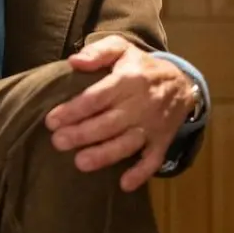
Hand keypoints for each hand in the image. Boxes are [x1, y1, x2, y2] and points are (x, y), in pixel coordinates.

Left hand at [45, 36, 197, 191]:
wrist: (182, 83)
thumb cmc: (140, 66)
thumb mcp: (121, 48)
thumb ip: (97, 52)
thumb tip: (74, 61)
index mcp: (128, 80)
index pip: (97, 97)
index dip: (74, 110)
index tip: (51, 120)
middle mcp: (140, 105)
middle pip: (109, 123)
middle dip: (82, 134)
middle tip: (58, 142)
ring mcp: (152, 125)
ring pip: (127, 143)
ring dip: (105, 155)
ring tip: (80, 163)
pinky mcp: (162, 141)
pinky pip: (153, 160)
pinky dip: (141, 173)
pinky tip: (124, 184)